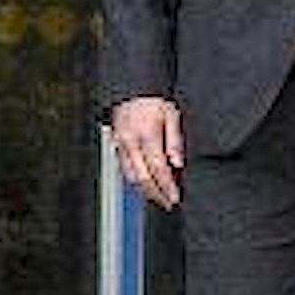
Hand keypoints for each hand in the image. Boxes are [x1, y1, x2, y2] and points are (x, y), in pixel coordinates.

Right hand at [109, 95, 184, 212]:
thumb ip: (175, 140)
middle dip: (156, 194)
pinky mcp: (117, 147)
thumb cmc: (153, 102)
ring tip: (159, 197)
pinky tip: (146, 184)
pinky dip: (135, 181)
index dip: (167, 186)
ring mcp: (121, 146)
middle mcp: (131, 143)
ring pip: (131, 177)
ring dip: (145, 190)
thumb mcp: (172, 115)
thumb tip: (177, 163)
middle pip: (142, 178)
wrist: (131, 91)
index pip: (158, 168)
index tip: (175, 198)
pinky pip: (125, 170)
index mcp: (147, 135)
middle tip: (168, 203)